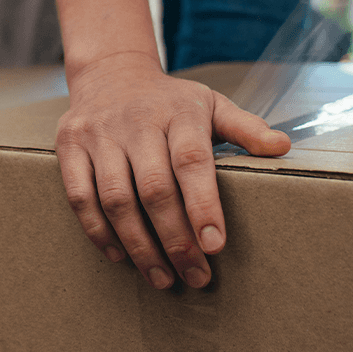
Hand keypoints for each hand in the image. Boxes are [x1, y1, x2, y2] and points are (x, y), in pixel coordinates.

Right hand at [56, 52, 291, 288]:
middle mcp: (136, 121)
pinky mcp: (69, 146)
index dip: (203, 205)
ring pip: (116, 199)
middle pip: (154, 188)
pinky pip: (80, 197)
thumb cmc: (168, 101)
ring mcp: (98, 134)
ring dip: (139, 245)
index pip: (191, 161)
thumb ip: (245, 128)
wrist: (110, 74)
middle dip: (175, 239)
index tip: (215, 245)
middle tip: (195, 275)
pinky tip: (121, 256)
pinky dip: (99, 232)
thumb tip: (282, 147)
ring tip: (162, 278)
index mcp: (178, 112)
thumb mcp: (211, 104)